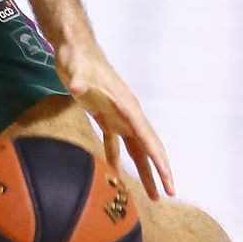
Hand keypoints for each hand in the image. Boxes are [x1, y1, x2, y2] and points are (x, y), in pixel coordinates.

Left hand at [55, 39, 174, 200]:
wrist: (73, 46)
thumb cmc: (77, 56)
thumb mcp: (77, 67)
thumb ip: (79, 78)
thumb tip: (78, 88)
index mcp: (126, 106)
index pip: (148, 138)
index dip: (159, 161)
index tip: (169, 181)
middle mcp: (127, 113)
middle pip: (147, 146)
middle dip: (158, 171)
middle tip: (167, 195)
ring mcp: (117, 115)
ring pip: (134, 147)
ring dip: (142, 170)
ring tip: (149, 194)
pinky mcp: (104, 115)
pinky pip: (115, 141)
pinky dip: (116, 157)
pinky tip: (114, 172)